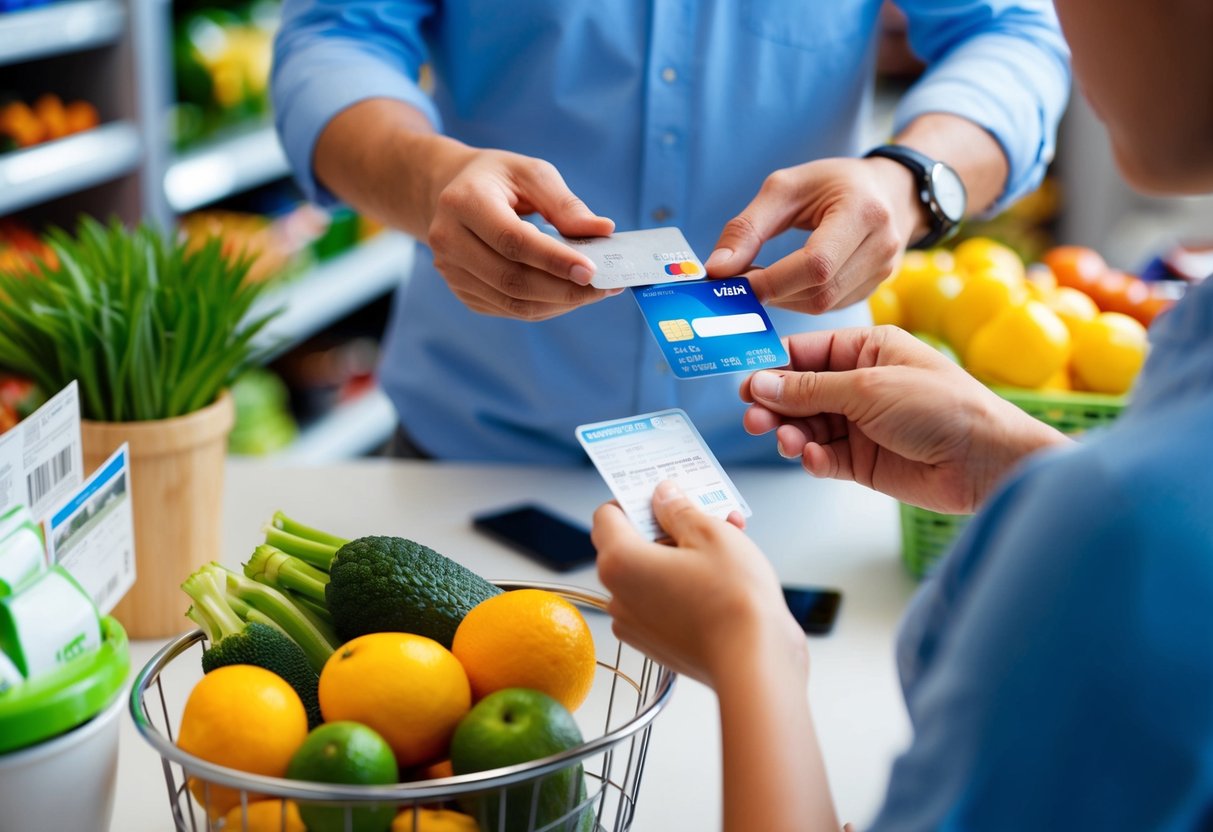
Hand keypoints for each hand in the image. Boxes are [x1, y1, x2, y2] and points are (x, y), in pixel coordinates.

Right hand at [424, 146, 618, 319]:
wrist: (449, 192)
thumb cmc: (498, 179)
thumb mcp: (531, 174)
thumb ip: (565, 204)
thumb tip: (602, 231)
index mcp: (465, 203)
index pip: (513, 242)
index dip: (554, 260)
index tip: (592, 270)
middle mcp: (449, 241)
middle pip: (512, 280)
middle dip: (563, 289)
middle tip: (604, 287)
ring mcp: (452, 272)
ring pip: (512, 303)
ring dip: (559, 303)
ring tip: (593, 292)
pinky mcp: (463, 292)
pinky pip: (509, 310)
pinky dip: (545, 307)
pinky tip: (567, 294)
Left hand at [593, 482, 803, 687]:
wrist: (755, 662)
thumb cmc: (733, 600)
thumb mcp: (710, 532)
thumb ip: (678, 509)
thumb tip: (663, 496)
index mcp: (620, 561)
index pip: (607, 515)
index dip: (636, 500)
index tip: (665, 497)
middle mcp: (618, 595)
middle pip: (632, 545)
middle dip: (670, 527)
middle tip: (708, 517)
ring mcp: (635, 624)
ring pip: (651, 574)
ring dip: (682, 556)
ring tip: (728, 544)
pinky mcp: (656, 643)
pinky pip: (661, 601)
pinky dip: (683, 586)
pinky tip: (721, 578)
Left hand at [705, 157, 923, 312]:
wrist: (889, 191)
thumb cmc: (834, 183)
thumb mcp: (786, 188)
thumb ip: (748, 228)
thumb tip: (717, 269)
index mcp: (863, 212)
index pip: (815, 262)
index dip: (771, 280)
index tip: (733, 282)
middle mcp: (881, 246)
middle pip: (818, 290)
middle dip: (772, 291)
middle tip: (738, 282)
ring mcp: (883, 272)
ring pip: (822, 304)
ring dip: (782, 298)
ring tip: (760, 279)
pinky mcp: (874, 289)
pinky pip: (829, 306)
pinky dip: (798, 299)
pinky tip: (784, 283)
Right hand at [740, 326, 1069, 512]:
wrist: (984, 460)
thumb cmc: (944, 407)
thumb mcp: (868, 387)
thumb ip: (809, 388)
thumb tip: (759, 382)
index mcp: (867, 350)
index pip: (805, 353)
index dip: (773, 368)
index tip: (745, 384)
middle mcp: (861, 384)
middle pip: (799, 392)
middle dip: (775, 405)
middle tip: (755, 418)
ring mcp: (861, 423)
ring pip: (807, 426)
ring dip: (791, 433)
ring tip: (786, 441)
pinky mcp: (863, 460)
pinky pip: (824, 456)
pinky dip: (812, 458)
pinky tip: (812, 458)